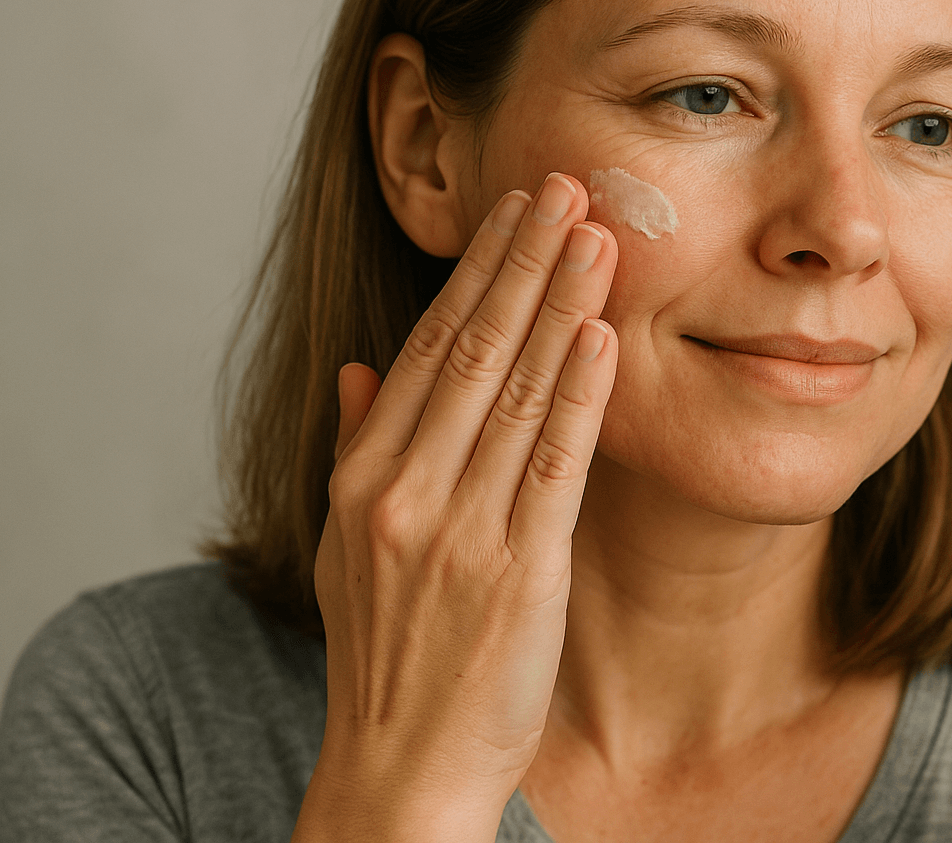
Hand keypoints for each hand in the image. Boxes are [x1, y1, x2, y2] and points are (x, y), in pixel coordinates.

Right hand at [293, 174, 618, 840]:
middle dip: (521, 261)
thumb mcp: (349, 548)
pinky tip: (602, 336)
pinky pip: (552, 465)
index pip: (426, 349)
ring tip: (595, 235)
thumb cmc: (388, 653)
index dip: (474, 272)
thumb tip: (362, 368)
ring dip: (558, 305)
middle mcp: (404, 493)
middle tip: (564, 185)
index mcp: (364, 480)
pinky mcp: (518, 572)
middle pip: (471, 351)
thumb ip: (359, 448)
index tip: (512, 209)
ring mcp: (458, 531)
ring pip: (514, 392)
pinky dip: (577, 395)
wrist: (401, 766)